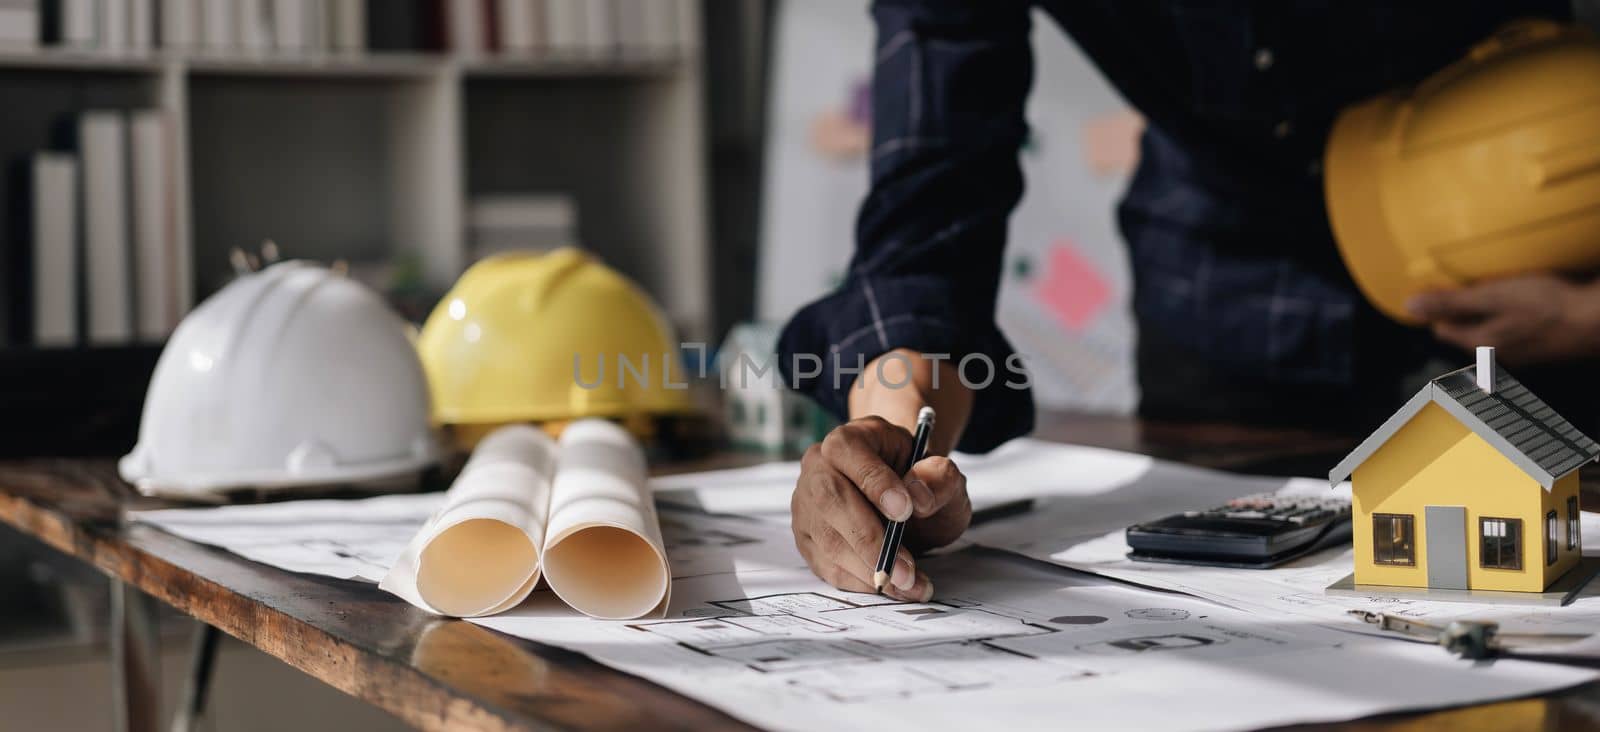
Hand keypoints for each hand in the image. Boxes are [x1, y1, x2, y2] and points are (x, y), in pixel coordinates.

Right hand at [791, 416, 969, 600]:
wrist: (904, 498)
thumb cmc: (920, 483)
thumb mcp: (943, 475)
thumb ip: (939, 478)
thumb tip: (918, 495)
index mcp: (848, 439)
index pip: (851, 454)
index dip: (876, 484)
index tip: (906, 511)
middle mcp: (817, 468)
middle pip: (831, 501)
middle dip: (871, 541)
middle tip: (906, 571)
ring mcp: (806, 504)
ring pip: (828, 540)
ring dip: (870, 569)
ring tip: (909, 585)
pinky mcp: (807, 538)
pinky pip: (826, 565)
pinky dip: (860, 582)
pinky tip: (891, 587)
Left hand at [1408, 274, 1599, 365]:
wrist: (1597, 322)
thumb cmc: (1547, 306)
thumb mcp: (1493, 297)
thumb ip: (1451, 302)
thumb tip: (1411, 305)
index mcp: (1479, 344)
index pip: (1441, 329)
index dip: (1437, 307)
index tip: (1439, 285)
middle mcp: (1496, 355)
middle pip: (1465, 331)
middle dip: (1462, 309)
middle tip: (1467, 281)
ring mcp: (1520, 354)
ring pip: (1491, 331)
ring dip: (1488, 311)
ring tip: (1497, 286)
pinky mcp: (1540, 347)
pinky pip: (1514, 330)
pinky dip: (1512, 315)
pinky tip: (1525, 300)